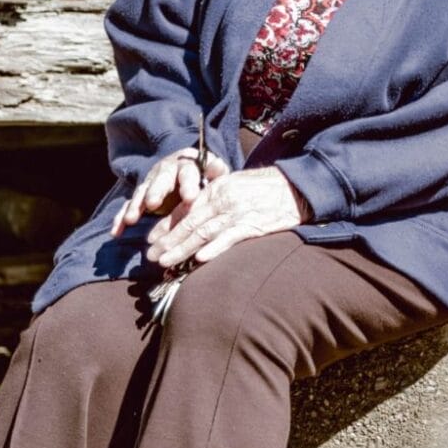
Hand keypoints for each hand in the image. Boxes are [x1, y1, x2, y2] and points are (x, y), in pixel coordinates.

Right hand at [112, 146, 226, 237]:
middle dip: (156, 192)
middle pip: (160, 181)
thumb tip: (218, 166)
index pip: (187, 172)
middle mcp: (165, 172)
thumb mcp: (213, 172)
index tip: (191, 198)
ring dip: (136, 206)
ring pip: (141, 193)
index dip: (189, 184)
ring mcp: (150, 184)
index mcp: (185, 165)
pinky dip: (121, 218)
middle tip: (154, 203)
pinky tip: (116, 232)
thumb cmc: (203, 175)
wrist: (184, 170)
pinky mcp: (140, 198)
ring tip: (132, 219)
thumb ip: (215, 171)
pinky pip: (128, 207)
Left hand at [144, 167, 311, 269]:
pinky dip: (214, 249)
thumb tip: (191, 215)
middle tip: (150, 256)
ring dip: (181, 249)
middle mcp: (224, 199)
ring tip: (164, 262)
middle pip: (189, 223)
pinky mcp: (253, 225)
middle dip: (167, 241)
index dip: (166, 225)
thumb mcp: (236, 185)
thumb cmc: (266, 187)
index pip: (185, 209)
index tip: (151, 239)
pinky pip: (229, 238)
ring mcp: (238, 212)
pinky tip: (199, 259)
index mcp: (217, 188)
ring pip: (203, 233)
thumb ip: (214, 198)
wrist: (296, 187)